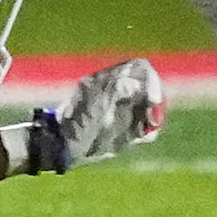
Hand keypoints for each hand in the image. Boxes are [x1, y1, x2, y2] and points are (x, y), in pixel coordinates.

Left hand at [12, 58, 165, 173]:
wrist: (62, 148)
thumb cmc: (74, 126)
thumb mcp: (92, 108)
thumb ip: (111, 93)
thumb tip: (131, 84)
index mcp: (108, 80)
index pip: (139, 68)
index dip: (152, 81)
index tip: (152, 101)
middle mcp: (118, 93)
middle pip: (149, 88)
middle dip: (155, 104)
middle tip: (151, 120)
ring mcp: (122, 110)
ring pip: (149, 108)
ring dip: (152, 118)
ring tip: (143, 131)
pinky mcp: (126, 129)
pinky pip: (145, 127)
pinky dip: (148, 132)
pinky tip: (139, 138)